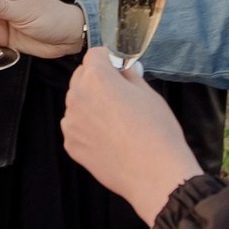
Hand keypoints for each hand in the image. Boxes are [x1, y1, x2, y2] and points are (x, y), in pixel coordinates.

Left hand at [60, 48, 200, 224]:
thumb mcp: (149, 94)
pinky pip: (76, 126)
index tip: (117, 69)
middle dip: (97, 80)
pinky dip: (88, 128)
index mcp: (97, 78)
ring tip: (116, 121)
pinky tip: (109, 138)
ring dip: (91, 104)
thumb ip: (130, 77)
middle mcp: (78, 96)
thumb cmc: (156, 132)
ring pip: (77, 103)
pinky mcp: (71, 144)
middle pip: (81, 77)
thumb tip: (124, 71)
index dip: (108, 60)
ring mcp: (71, 122)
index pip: (94, 55)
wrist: (154, 173)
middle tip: (120, 95)